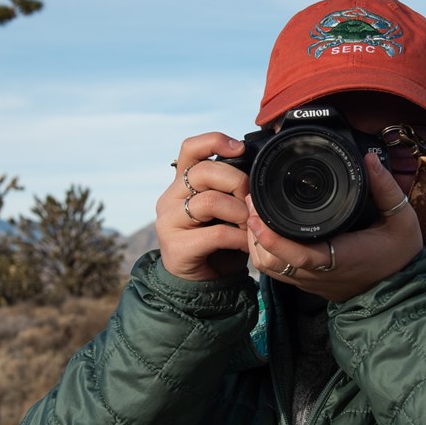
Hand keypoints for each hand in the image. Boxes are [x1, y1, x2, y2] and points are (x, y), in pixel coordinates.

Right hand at [156, 133, 250, 280]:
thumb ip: (230, 188)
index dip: (215, 141)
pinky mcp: (176, 247)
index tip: (241, 148)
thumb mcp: (224, 208)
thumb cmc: (217, 241)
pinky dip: (238, 238)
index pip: (190, 149)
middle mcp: (170, 197)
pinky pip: (215, 234)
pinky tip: (246, 244)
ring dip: (239, 212)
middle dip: (237, 182)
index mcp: (181, 182)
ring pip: (209, 201)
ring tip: (250, 224)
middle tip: (252, 199)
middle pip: (203, 171)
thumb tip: (257, 170)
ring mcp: (168, 222)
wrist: (202, 283)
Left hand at [246, 152, 422, 302]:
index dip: (272, 237)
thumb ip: (386, 188)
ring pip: (271, 270)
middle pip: (272, 264)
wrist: (403, 290)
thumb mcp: (402, 219)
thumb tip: (369, 159)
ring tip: (254, 215)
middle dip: (254, 235)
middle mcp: (322, 274)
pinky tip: (266, 233)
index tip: (256, 212)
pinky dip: (267, 253)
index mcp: (342, 258)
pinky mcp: (310, 285)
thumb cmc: (401, 255)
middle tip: (250, 204)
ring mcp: (313, 282)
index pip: (298, 254)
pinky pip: (279, 273)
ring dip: (257, 245)